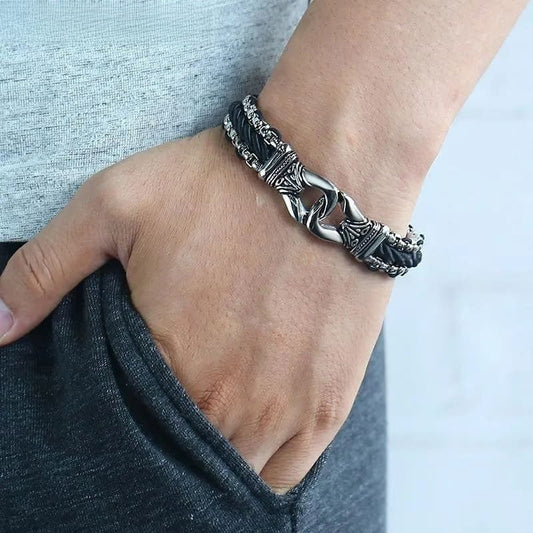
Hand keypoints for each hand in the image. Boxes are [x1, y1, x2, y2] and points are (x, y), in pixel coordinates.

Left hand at [0, 125, 395, 492]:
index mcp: (170, 366)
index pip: (126, 436)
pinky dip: (261, 472)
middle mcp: (229, 405)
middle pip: (182, 464)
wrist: (327, 173)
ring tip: (203, 433)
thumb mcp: (113, 204)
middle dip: (166, 449)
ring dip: (212, 465)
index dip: (120, 430)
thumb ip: (44, 269)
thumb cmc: (222, 187)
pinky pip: (287, 475)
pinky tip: (247, 448)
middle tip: (165, 420)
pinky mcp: (329, 403)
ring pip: (233, 477)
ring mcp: (285, 411)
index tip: (127, 414)